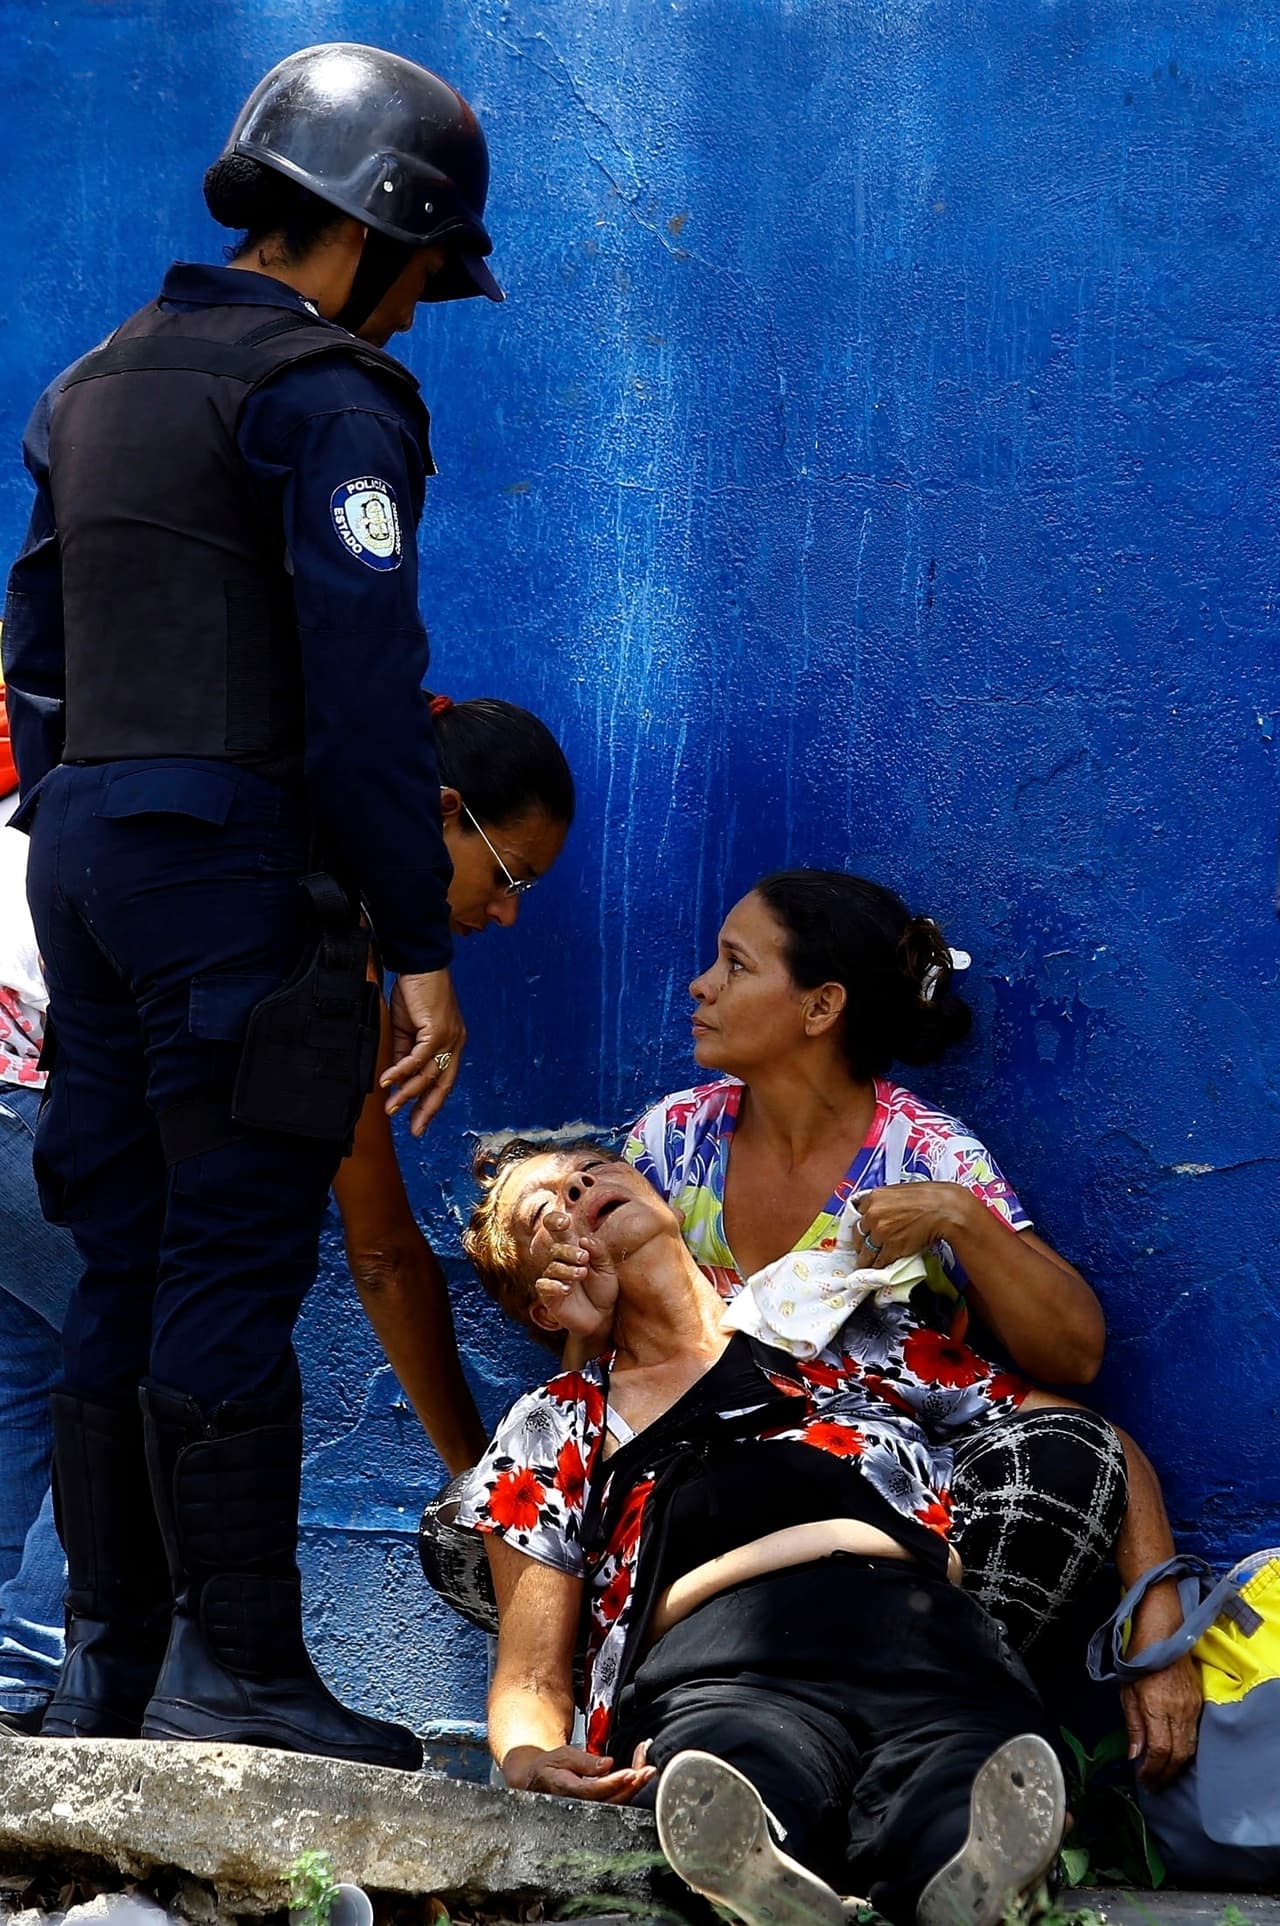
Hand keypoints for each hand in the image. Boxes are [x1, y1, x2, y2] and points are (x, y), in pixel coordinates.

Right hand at [382, 970, 465, 1135]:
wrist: (419, 965)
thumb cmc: (415, 993)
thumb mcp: (408, 1029)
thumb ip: (405, 1054)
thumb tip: (397, 1080)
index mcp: (451, 1044)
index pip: (444, 1080)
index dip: (432, 1103)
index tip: (419, 1122)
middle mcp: (455, 1044)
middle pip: (443, 1085)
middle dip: (428, 1110)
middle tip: (415, 1130)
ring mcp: (449, 1038)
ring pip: (428, 1075)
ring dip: (407, 1094)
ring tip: (391, 1108)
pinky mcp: (437, 1030)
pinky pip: (418, 1059)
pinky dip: (402, 1072)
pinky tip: (388, 1082)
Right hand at [510, 1742, 655, 1802]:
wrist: (538, 1783)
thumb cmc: (550, 1769)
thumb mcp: (561, 1756)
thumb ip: (583, 1761)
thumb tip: (607, 1764)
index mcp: (565, 1790)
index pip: (593, 1791)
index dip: (613, 1783)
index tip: (630, 1772)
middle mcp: (579, 1805)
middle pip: (610, 1800)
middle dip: (632, 1785)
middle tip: (649, 1769)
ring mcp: (588, 1811)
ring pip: (616, 1803)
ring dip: (635, 1787)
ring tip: (649, 1770)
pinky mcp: (597, 1810)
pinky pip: (616, 1802)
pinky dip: (630, 1789)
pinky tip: (639, 1776)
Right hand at [532, 1212, 617, 1339]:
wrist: (602, 1317)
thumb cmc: (603, 1290)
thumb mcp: (607, 1269)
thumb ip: (599, 1252)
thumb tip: (584, 1239)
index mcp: (573, 1248)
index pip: (556, 1228)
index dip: (554, 1220)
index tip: (565, 1222)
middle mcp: (560, 1260)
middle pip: (555, 1248)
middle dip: (569, 1251)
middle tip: (585, 1258)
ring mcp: (553, 1278)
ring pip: (552, 1266)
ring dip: (567, 1268)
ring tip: (582, 1273)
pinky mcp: (549, 1295)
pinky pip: (544, 1285)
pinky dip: (555, 1285)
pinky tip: (567, 1289)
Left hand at [851, 1181, 975, 1268]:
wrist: (944, 1210)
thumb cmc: (928, 1197)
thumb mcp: (899, 1192)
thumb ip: (885, 1202)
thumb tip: (881, 1212)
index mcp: (873, 1197)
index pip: (856, 1214)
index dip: (860, 1224)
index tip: (861, 1231)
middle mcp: (873, 1215)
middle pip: (858, 1234)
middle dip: (860, 1242)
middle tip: (862, 1248)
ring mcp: (880, 1233)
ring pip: (866, 1251)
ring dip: (866, 1259)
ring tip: (866, 1264)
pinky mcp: (891, 1248)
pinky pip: (880, 1260)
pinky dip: (879, 1265)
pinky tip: (880, 1267)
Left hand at [1120, 1656, 1200, 1786]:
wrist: (1163, 1635)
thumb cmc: (1138, 1661)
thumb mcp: (1127, 1693)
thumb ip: (1133, 1726)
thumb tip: (1135, 1757)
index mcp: (1157, 1707)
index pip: (1160, 1750)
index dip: (1153, 1770)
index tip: (1144, 1780)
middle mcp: (1179, 1710)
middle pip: (1178, 1754)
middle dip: (1166, 1774)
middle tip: (1154, 1785)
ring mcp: (1192, 1707)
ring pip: (1190, 1747)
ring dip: (1177, 1766)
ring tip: (1163, 1776)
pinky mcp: (1199, 1703)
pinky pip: (1195, 1735)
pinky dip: (1186, 1751)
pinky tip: (1175, 1756)